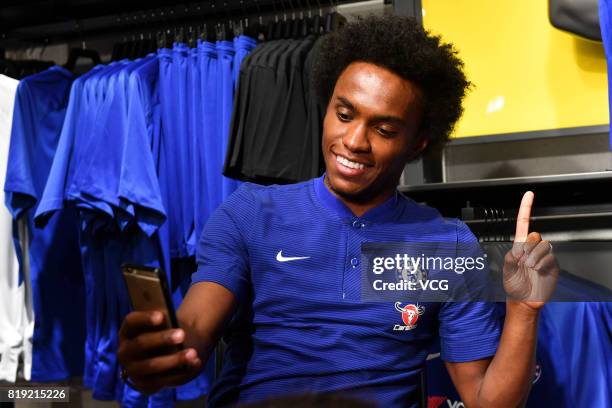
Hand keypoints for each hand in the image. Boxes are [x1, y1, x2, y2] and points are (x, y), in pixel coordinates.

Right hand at [117, 311, 202, 394]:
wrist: (168, 353)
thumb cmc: (165, 332)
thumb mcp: (163, 324)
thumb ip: (164, 321)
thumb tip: (171, 320)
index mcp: (127, 331)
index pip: (131, 321)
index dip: (145, 318)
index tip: (162, 316)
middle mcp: (125, 352)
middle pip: (140, 343)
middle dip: (162, 339)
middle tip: (182, 334)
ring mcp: (132, 370)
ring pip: (151, 365)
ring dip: (173, 360)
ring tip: (192, 353)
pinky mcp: (143, 385)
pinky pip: (161, 380)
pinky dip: (179, 372)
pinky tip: (194, 363)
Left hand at [503, 192, 558, 309]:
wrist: (523, 299)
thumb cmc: (513, 283)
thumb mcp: (507, 265)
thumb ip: (513, 252)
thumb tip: (524, 245)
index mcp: (520, 245)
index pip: (523, 223)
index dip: (526, 208)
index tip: (529, 194)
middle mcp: (533, 248)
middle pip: (535, 235)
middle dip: (528, 248)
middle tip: (523, 262)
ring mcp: (544, 256)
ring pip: (543, 245)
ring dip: (534, 257)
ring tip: (529, 268)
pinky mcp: (553, 265)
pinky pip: (549, 258)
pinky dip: (541, 264)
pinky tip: (538, 272)